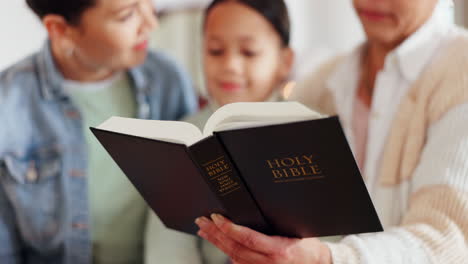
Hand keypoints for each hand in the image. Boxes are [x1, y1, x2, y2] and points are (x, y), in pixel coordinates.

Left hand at [195, 214, 331, 263]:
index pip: (248, 239)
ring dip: (217, 242)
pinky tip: (219, 242)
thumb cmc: (307, 245)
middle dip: (215, 234)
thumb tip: (253, 207)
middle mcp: (268, 263)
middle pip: (234, 248)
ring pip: (233, 257)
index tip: (216, 218)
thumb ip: (274, 225)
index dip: (229, 228)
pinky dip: (227, 251)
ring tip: (204, 230)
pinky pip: (238, 263)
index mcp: (278, 250)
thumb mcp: (295, 230)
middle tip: (202, 221)